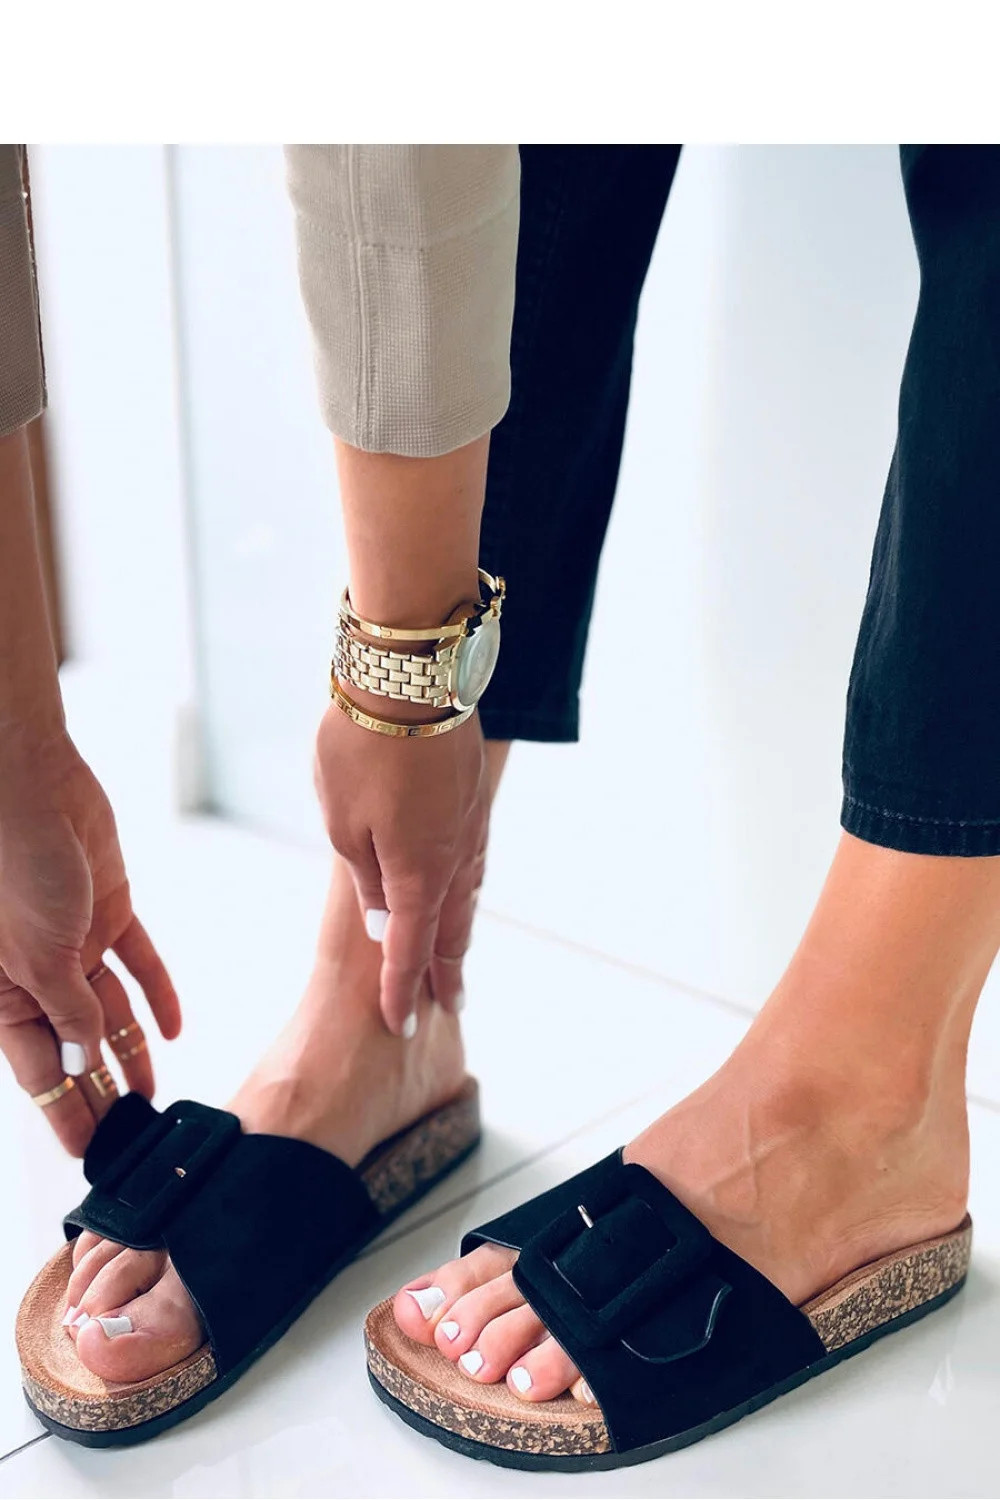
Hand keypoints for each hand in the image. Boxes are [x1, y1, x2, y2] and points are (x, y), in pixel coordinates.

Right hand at [0, 729, 180, 1154]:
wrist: (32, 785)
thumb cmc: (15, 864)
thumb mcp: (41, 953)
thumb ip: (66, 1009)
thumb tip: (83, 1062)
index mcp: (4, 993)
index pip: (39, 1070)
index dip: (63, 1110)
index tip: (87, 1154)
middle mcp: (39, 972)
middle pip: (74, 1047)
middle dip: (99, 1092)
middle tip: (130, 1139)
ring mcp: (76, 940)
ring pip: (108, 1011)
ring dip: (131, 1052)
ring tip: (153, 1097)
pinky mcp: (108, 908)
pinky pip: (137, 962)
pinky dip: (156, 994)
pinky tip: (173, 1031)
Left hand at [314, 703, 487, 1032]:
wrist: (413, 674)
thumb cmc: (364, 747)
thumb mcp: (343, 822)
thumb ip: (365, 879)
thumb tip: (381, 921)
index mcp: (417, 874)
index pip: (408, 949)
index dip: (401, 989)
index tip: (400, 1026)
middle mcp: (454, 859)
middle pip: (450, 930)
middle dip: (445, 972)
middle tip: (447, 1006)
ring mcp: (470, 827)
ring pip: (468, 896)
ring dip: (460, 934)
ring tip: (456, 960)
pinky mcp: (472, 797)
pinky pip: (474, 863)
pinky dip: (468, 892)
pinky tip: (465, 891)